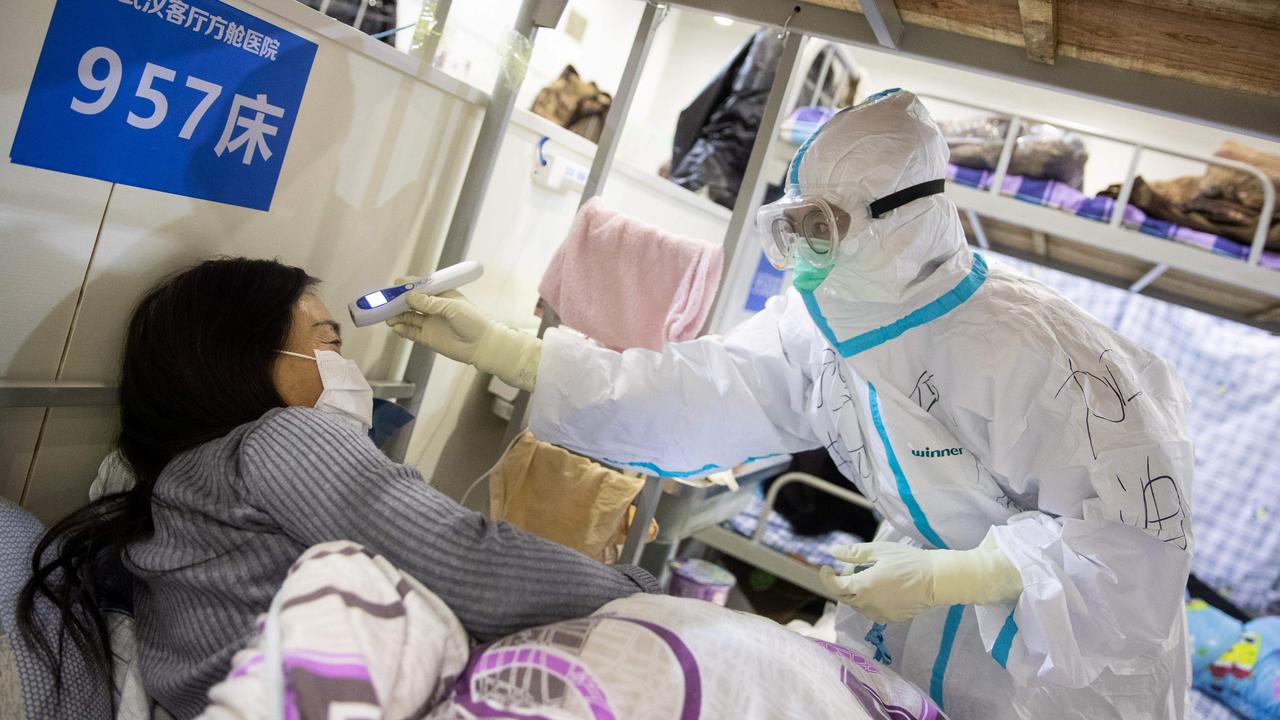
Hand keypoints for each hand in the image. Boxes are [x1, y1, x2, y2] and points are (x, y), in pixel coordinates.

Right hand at [389, 290, 491, 365]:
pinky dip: (403, 330)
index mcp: (442, 296)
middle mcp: (434, 309)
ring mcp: (430, 323)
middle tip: (386, 302)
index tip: (396, 284)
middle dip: (398, 302)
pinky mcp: (428, 337)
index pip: (422, 288)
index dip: (409, 286)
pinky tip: (397, 328)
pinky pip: (411, 332)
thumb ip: (430, 303)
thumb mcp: (452, 308)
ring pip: (409, 317)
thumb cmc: (473, 321)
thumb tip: (410, 297)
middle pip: (411, 303)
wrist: (482, 345)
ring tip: (388, 317)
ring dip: (397, 316)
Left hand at [819, 540, 1021, 622]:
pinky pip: (872, 611)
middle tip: (855, 567)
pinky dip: (870, 601)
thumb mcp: (880, 551)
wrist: (936, 580)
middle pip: (846, 596)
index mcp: (864, 586)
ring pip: (858, 605)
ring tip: (872, 576)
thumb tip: (833, 552)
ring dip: (857, 592)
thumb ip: (855, 554)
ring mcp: (879, 614)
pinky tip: (882, 588)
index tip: (826, 568)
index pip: (836, 586)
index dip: (827, 578)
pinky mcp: (890, 619)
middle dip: (844, 583)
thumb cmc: (908, 561)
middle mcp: (868, 604)